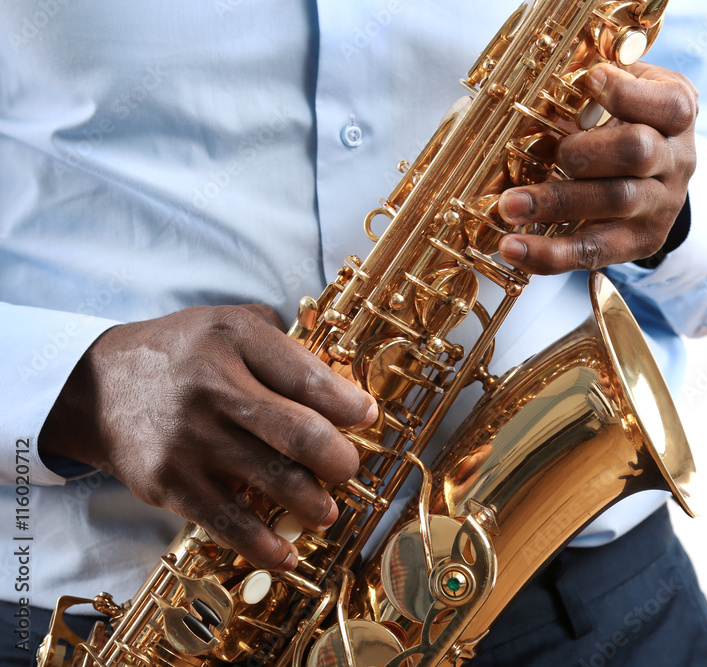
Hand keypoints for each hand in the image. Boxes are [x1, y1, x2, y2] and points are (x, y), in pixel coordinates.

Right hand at [39, 305, 375, 569]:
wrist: (97, 385)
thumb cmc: (184, 354)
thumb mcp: (230, 324)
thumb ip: (284, 346)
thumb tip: (343, 388)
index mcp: (235, 339)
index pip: (309, 378)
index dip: (349, 405)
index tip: (368, 418)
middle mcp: (213, 386)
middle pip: (301, 433)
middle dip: (340, 460)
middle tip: (347, 468)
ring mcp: (190, 437)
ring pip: (274, 481)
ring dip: (313, 505)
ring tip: (324, 510)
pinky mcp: (169, 481)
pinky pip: (228, 523)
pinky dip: (264, 546)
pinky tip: (286, 554)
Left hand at [498, 61, 697, 274]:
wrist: (657, 174)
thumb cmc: (629, 121)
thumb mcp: (627, 91)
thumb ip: (597, 86)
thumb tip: (542, 85)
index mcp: (677, 113)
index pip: (668, 105)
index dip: (627, 93)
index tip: (590, 79)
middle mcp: (678, 161)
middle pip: (639, 152)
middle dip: (584, 152)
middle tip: (547, 153)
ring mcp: (662, 205)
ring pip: (615, 203)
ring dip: (556, 204)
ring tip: (509, 206)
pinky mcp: (640, 242)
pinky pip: (594, 251)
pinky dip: (550, 254)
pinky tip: (514, 249)